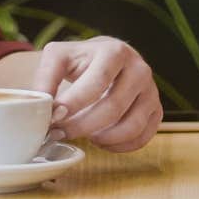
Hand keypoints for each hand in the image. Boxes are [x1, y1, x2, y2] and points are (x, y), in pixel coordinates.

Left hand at [31, 37, 160, 151]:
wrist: (109, 59)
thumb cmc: (81, 60)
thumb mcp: (59, 58)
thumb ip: (45, 78)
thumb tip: (42, 106)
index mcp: (115, 52)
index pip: (97, 83)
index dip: (74, 104)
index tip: (54, 118)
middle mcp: (139, 69)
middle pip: (113, 108)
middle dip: (82, 126)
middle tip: (60, 133)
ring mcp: (151, 91)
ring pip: (131, 127)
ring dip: (102, 138)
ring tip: (84, 134)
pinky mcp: (156, 109)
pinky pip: (141, 137)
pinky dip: (119, 146)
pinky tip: (101, 140)